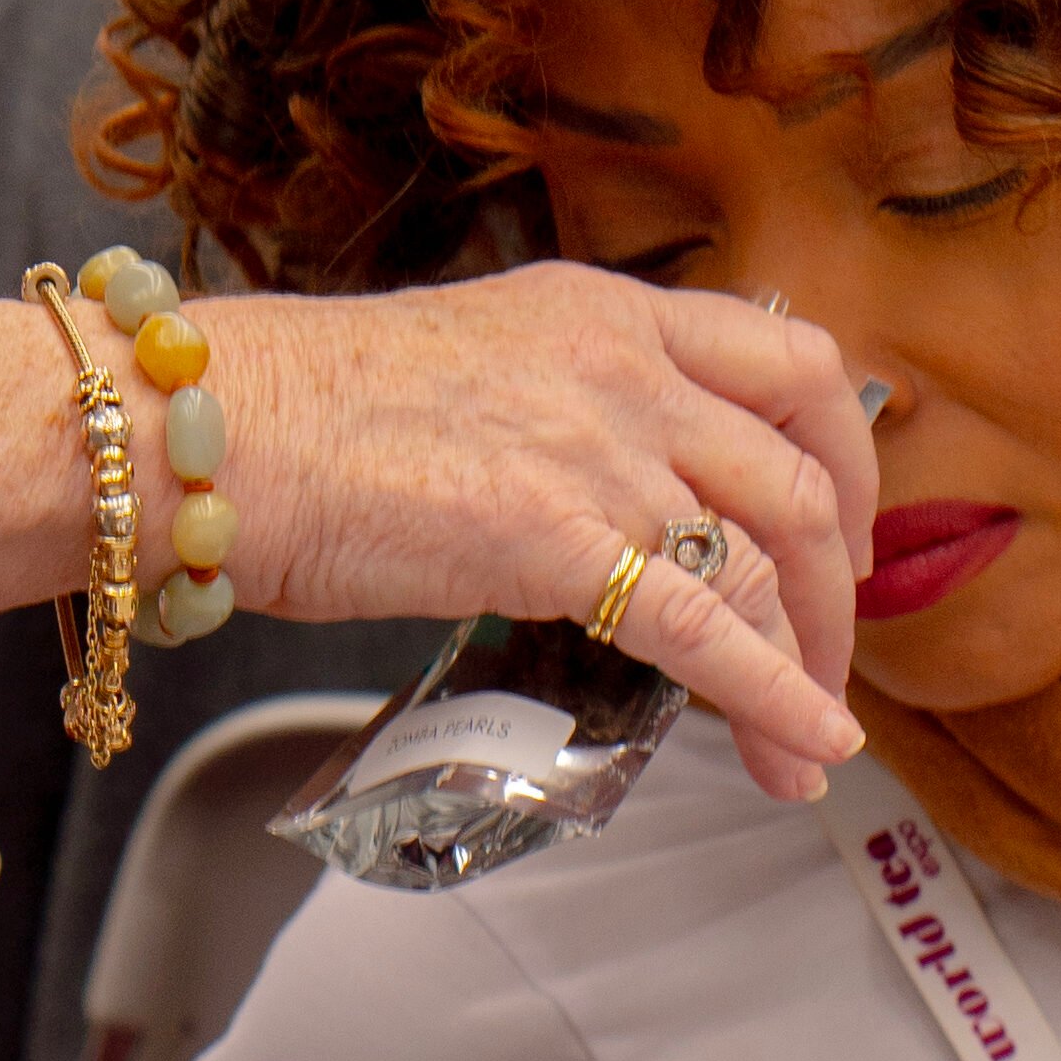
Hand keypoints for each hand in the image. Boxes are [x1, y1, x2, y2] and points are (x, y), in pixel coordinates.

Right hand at [214, 266, 880, 804]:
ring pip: (769, 556)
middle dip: (838, 576)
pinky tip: (803, 749)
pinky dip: (779, 699)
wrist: (218, 430)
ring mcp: (599, 448)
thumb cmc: (303, 410)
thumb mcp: (469, 360)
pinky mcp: (561, 539)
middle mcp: (623, 365)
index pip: (787, 361)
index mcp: (601, 310)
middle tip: (831, 640)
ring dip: (811, 660)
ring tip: (806, 736)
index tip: (839, 522)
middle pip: (801, 468)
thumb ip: (556, 405)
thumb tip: (598, 496)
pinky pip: (710, 632)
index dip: (842, 452)